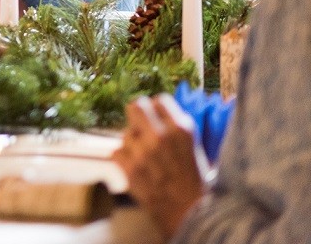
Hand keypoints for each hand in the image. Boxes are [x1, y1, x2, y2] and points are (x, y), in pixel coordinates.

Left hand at [112, 94, 207, 236]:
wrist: (189, 214)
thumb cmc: (197, 184)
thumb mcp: (198, 149)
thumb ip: (179, 128)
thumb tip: (166, 111)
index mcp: (181, 129)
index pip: (159, 100)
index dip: (158, 110)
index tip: (158, 118)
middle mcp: (160, 136)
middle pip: (135, 106)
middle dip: (138, 115)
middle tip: (142, 127)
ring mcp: (141, 151)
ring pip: (126, 133)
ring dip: (133, 143)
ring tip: (146, 158)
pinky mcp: (128, 167)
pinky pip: (117, 152)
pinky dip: (124, 159)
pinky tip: (136, 168)